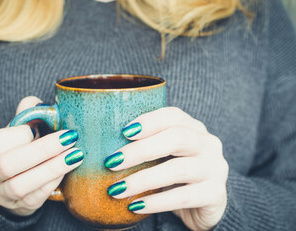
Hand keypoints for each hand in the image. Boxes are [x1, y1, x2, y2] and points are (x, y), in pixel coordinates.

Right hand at [0, 96, 83, 215]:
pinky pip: (35, 198)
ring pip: (20, 186)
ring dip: (52, 168)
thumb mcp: (16, 129)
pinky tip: (69, 168)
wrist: (10, 181)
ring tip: (76, 154)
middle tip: (70, 137)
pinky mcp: (20, 206)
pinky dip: (53, 183)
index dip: (16, 136)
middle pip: (7, 165)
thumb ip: (26, 115)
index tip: (37, 127)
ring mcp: (2, 193)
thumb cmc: (17, 148)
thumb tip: (41, 102)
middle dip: (43, 150)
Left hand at [105, 107, 228, 230]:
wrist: (205, 205)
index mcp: (194, 129)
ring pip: (179, 169)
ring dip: (143, 179)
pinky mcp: (216, 194)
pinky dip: (156, 202)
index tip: (124, 132)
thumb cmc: (175, 176)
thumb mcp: (164, 156)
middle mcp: (208, 144)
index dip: (149, 121)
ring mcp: (216, 168)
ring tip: (117, 189)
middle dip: (141, 150)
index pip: (173, 116)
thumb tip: (105, 147)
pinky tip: (135, 206)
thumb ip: (146, 147)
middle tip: (112, 162)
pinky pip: (184, 197)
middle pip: (176, 138)